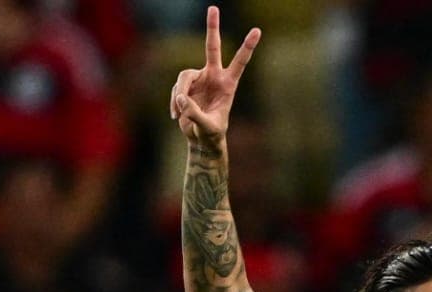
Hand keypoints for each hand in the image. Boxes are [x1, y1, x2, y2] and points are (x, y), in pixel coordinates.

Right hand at [169, 6, 260, 146]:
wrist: (201, 138)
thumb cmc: (212, 133)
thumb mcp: (208, 127)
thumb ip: (195, 114)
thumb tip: (181, 99)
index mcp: (228, 84)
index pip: (240, 62)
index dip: (248, 47)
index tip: (257, 31)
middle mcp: (214, 76)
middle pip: (212, 47)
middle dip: (212, 27)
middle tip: (213, 8)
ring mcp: (199, 78)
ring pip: (184, 76)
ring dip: (180, 94)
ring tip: (179, 113)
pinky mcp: (186, 86)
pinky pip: (176, 89)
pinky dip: (174, 102)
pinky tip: (175, 115)